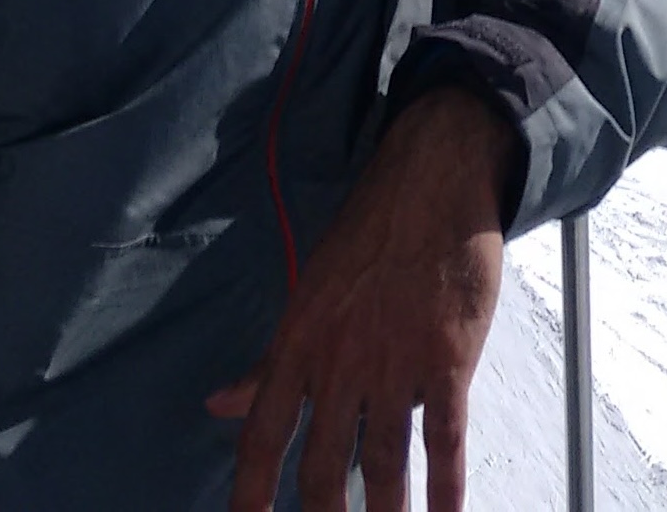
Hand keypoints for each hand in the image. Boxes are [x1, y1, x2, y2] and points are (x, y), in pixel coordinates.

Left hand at [210, 87, 515, 510]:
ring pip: (383, 462)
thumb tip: (219, 405)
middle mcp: (340, 364)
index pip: (262, 435)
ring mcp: (395, 365)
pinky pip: (445, 439)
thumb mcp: (306, 296)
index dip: (251, 489)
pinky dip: (445, 487)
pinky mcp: (448, 361)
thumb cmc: (367, 238)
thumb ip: (268, 363)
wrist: (429, 185)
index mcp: (298, 346)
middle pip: (321, 464)